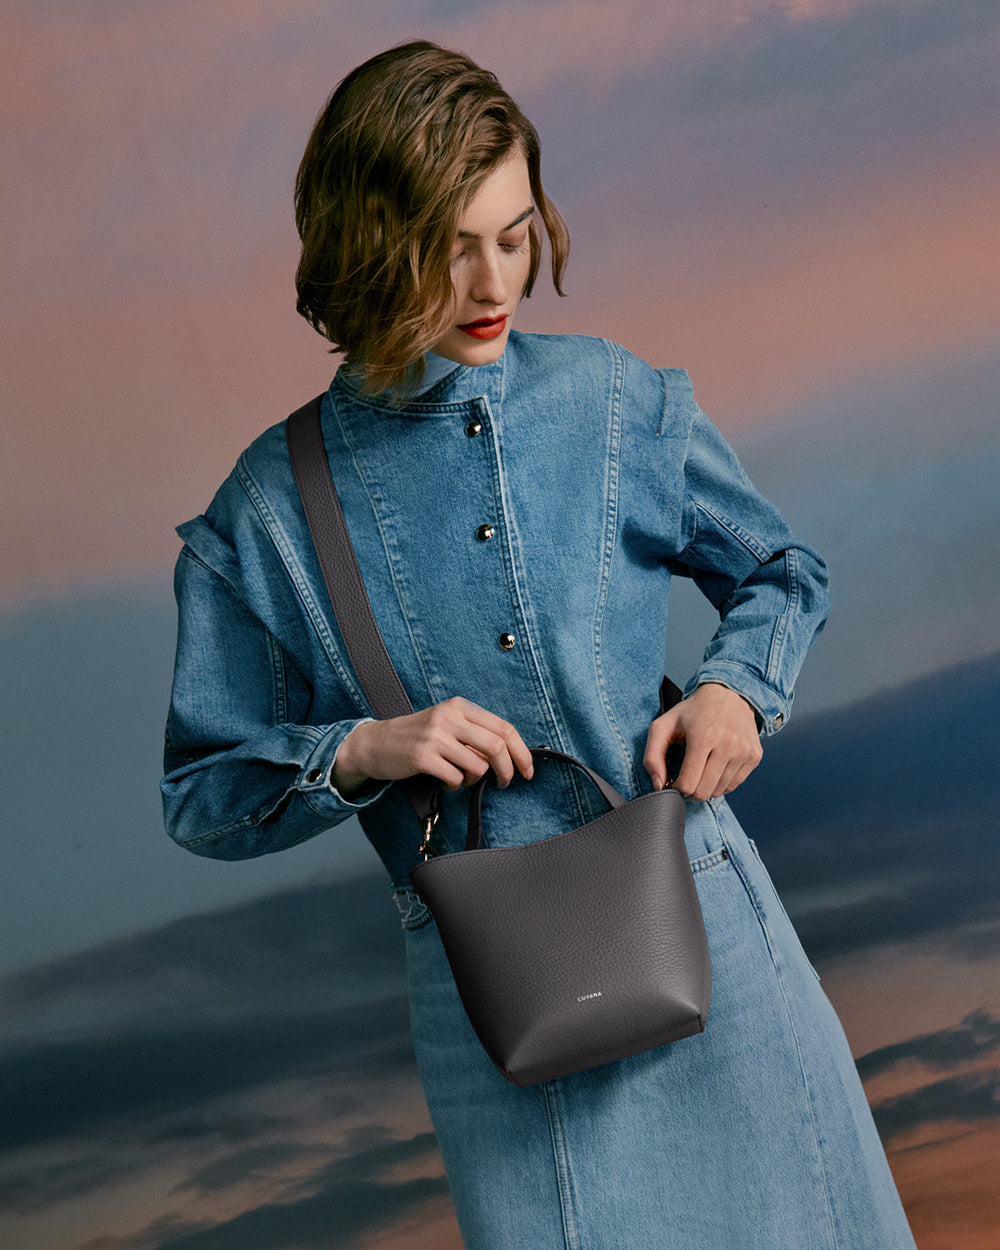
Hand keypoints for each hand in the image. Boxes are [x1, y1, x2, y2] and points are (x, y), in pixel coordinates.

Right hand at [332, 697, 533, 797]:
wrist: (377, 742)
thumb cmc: (419, 737)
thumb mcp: (448, 724)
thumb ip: (476, 734)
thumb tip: (512, 756)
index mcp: (460, 707)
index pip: (504, 728)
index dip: (522, 752)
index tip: (528, 771)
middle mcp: (449, 717)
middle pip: (496, 746)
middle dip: (507, 770)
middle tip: (504, 783)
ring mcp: (435, 736)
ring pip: (477, 766)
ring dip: (474, 780)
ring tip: (460, 777)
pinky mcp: (422, 756)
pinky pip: (455, 778)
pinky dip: (455, 786)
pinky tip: (444, 780)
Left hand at [643, 682, 761, 800]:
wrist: (728, 694)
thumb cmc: (693, 711)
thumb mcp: (664, 725)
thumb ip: (652, 756)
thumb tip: (659, 785)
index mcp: (703, 736)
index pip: (688, 784)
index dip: (677, 787)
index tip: (675, 779)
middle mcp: (727, 744)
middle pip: (704, 792)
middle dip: (691, 790)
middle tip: (687, 777)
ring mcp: (744, 751)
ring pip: (719, 791)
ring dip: (707, 786)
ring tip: (701, 768)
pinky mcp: (754, 756)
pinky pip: (734, 785)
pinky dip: (722, 782)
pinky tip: (715, 767)